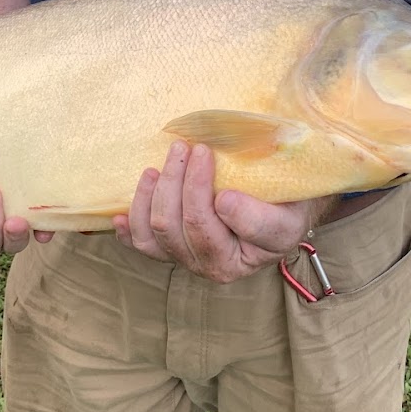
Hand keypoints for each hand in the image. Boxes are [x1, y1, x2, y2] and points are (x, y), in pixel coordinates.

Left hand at [113, 142, 332, 283]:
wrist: (282, 208)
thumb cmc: (287, 204)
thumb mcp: (290, 209)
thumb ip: (261, 215)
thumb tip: (222, 202)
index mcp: (246, 257)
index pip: (210, 226)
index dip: (199, 188)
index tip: (205, 151)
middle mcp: (215, 266)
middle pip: (179, 226)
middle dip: (178, 181)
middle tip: (187, 146)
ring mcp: (189, 259)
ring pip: (157, 232)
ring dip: (153, 194)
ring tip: (161, 164)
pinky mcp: (170, 251)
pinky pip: (142, 244)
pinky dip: (129, 227)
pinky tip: (120, 213)